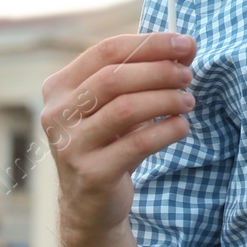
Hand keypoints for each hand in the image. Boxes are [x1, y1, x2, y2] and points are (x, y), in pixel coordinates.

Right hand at [40, 32, 197, 241]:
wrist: (90, 203)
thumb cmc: (109, 141)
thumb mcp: (119, 102)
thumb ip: (146, 71)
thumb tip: (187, 46)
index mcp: (60, 86)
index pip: (107, 50)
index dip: (150, 44)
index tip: (185, 43)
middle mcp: (57, 113)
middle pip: (114, 78)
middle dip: (159, 71)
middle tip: (188, 75)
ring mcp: (70, 145)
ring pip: (125, 109)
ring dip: (165, 99)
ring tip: (188, 101)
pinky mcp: (91, 174)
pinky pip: (137, 144)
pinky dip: (166, 130)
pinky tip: (181, 126)